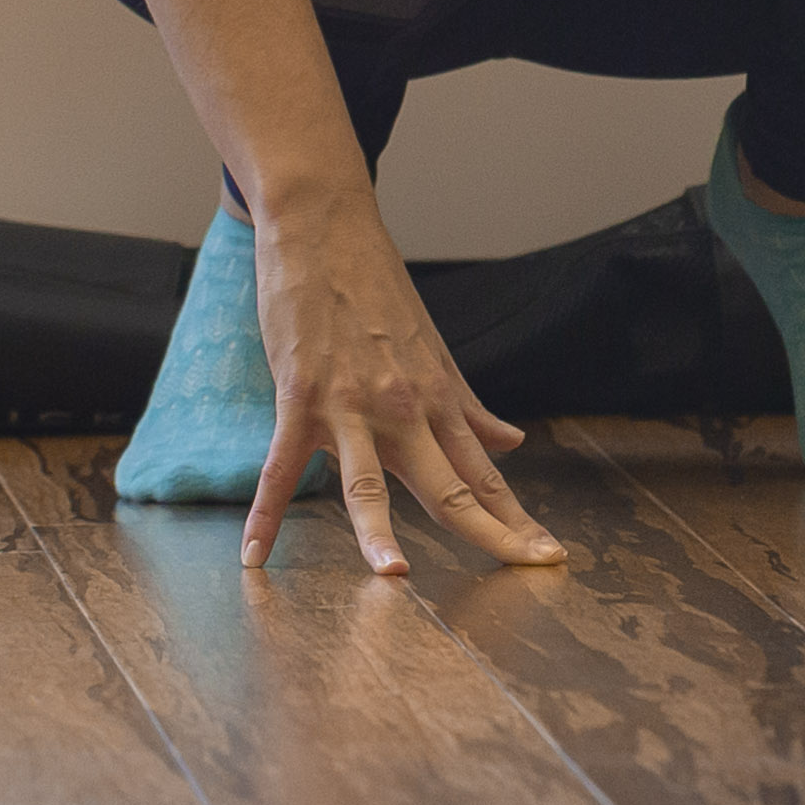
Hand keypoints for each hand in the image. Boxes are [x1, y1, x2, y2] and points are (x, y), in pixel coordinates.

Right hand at [245, 188, 562, 575]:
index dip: (517, 519)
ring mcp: (351, 404)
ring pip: (368, 481)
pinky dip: (266, 512)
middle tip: (530, 569)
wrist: (326, 228)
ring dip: (378, 532)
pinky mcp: (300, 395)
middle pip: (450, 485)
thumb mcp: (433, 353)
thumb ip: (468, 408)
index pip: (485, 475)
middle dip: (492, 532)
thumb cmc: (377, 291)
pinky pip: (282, 464)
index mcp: (437, 403)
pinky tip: (255, 555)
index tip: (549, 556)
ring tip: (396, 577)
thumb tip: (514, 443)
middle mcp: (404, 410)